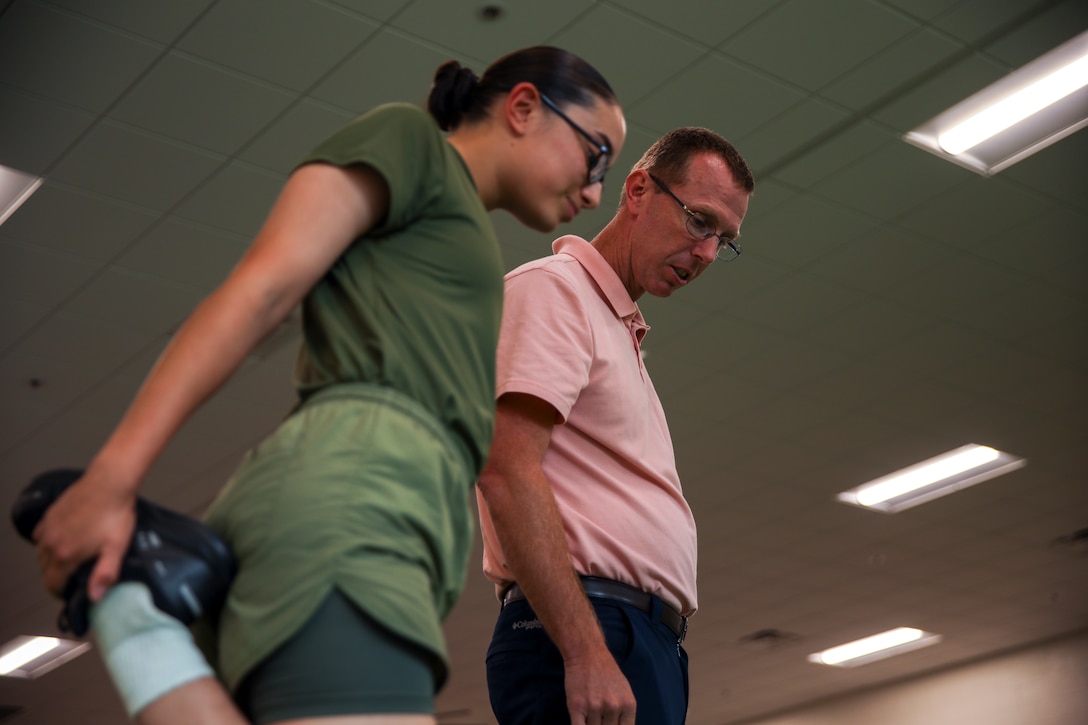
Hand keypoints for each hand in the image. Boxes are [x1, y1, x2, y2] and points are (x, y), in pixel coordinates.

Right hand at [34, 468, 136, 601]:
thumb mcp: (116, 547)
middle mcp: (50, 543)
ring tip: (70, 561)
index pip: (53, 584)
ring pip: (42, 553)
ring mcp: (48, 528)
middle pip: (46, 570)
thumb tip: (94, 597)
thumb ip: (104, 574)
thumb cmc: (115, 515)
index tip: (72, 592)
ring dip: (51, 561)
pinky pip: (41, 535)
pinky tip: (61, 540)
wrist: (109, 482)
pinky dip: (47, 542)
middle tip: (74, 577)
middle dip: (57, 578)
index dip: (62, 593)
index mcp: (65, 556)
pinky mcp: (50, 514)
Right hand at [564, 649, 636, 724]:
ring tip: (589, 712)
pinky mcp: (577, 706)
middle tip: (599, 716)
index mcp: (628, 705)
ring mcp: (594, 707)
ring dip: (590, 724)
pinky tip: (580, 720)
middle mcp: (613, 707)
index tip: (608, 723)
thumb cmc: (607, 672)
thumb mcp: (625, 692)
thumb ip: (625, 713)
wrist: (587, 653)